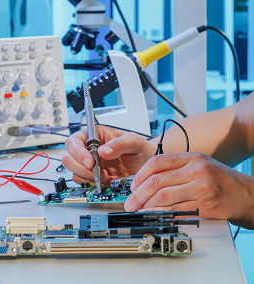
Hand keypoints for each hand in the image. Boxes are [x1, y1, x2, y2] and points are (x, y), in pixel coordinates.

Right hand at [62, 125, 155, 185]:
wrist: (145, 164)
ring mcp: (89, 162)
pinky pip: (82, 180)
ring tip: (104, 176)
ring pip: (73, 170)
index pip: (74, 141)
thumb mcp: (134, 141)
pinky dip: (92, 183)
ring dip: (87, 176)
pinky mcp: (92, 175)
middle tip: (96, 172)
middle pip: (69, 157)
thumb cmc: (139, 149)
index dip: (78, 152)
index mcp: (94, 135)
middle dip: (80, 167)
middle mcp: (88, 148)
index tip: (91, 162)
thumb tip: (103, 151)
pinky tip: (105, 179)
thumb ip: (119, 144)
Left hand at [125, 152, 253, 228]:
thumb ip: (177, 170)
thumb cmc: (223, 182)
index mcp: (192, 157)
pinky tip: (152, 215)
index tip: (132, 185)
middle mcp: (196, 169)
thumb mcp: (200, 167)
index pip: (157, 161)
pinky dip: (159, 213)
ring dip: (145, 204)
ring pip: (162, 194)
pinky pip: (175, 209)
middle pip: (156, 179)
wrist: (250, 196)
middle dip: (137, 193)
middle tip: (129, 202)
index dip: (140, 174)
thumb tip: (147, 180)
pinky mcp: (205, 204)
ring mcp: (201, 186)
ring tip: (138, 210)